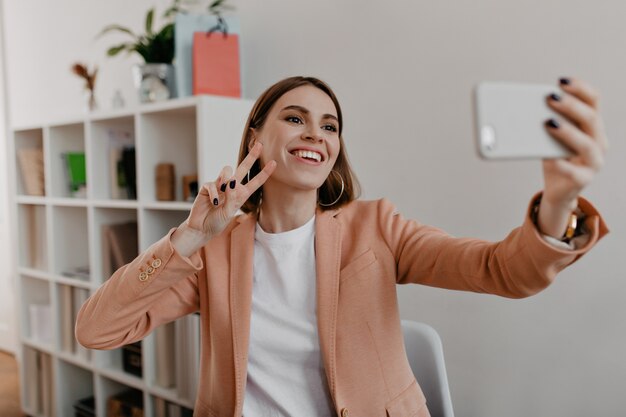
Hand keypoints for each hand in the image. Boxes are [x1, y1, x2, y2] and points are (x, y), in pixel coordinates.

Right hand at [182, 142, 275, 239]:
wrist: (201, 228)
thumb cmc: (217, 222)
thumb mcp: (228, 212)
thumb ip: (231, 197)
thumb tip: (231, 182)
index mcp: (241, 195)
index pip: (255, 182)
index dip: (264, 173)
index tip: (274, 162)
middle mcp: (232, 188)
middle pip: (243, 168)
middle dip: (251, 156)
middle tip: (259, 145)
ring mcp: (219, 186)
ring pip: (227, 171)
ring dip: (226, 178)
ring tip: (224, 189)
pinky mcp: (207, 187)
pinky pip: (212, 184)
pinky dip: (214, 193)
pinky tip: (214, 202)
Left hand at [538, 77, 608, 237]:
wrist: (557, 190)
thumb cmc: (555, 157)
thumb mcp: (550, 138)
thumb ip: (545, 122)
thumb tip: (521, 107)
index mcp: (592, 125)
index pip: (593, 100)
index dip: (580, 88)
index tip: (561, 80)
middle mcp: (599, 141)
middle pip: (591, 118)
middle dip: (571, 106)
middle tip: (550, 98)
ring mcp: (594, 161)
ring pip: (587, 144)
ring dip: (568, 132)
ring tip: (548, 123)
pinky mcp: (583, 180)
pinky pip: (574, 172)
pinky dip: (562, 164)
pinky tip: (550, 158)